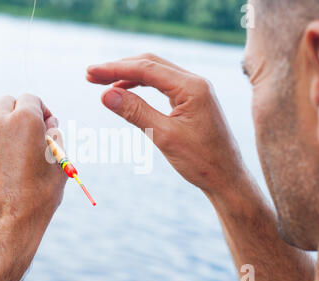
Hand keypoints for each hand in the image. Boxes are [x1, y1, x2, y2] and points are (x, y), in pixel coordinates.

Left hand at [0, 94, 66, 280]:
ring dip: (5, 131)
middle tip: (29, 133)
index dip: (42, 110)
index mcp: (25, 121)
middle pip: (8, 102)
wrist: (5, 226)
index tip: (45, 124)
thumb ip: (55, 137)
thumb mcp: (59, 164)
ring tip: (15, 160)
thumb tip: (48, 124)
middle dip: (20, 112)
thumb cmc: (39, 197)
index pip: (31, 98)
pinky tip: (0, 170)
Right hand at [87, 54, 244, 196]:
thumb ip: (135, 112)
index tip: (91, 72)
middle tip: (91, 76)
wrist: (227, 179)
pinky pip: (162, 85)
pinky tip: (125, 93)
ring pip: (155, 73)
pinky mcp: (192, 100)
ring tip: (103, 83)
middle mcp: (195, 82)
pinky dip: (141, 87)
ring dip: (128, 76)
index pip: (146, 69)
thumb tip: (105, 95)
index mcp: (192, 87)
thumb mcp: (164, 136)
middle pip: (150, 64)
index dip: (115, 69)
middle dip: (119, 68)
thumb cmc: (201, 162)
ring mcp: (195, 90)